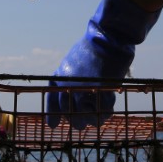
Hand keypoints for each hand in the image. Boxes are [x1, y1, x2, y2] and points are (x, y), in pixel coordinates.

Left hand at [46, 0, 159, 129]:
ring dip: (94, 116)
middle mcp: (68, 87)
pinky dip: (107, 111)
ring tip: (101, 107)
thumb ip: (69, 78)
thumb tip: (69, 94)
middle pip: (71, 117)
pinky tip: (109, 104)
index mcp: (59, 78)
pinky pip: (102, 113)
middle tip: (88, 115)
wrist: (107, 37)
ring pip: (86, 119)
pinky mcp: (99, 92)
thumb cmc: (94, 47)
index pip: (52, 105)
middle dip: (80, 118)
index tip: (52, 125)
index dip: (53, 116)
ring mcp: (83, 91)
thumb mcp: (73, 61)